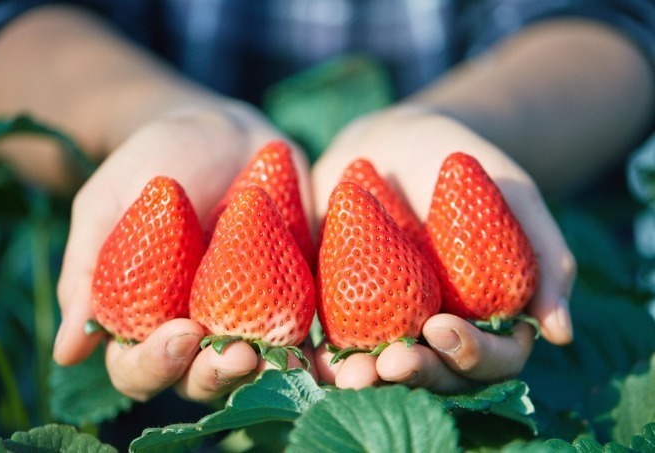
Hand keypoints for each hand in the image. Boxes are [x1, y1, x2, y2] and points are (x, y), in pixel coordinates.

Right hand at [53, 102, 313, 400]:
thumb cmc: (154, 163)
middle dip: (213, 375)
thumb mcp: (110, 204)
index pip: (138, 365)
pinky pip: (299, 334)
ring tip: (274, 352)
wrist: (220, 132)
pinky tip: (315, 346)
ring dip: (263, 371)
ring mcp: (243, 317)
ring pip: (251, 369)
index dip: (153, 363)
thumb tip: (67, 353)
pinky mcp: (289, 299)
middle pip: (197, 380)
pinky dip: (306, 347)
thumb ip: (89, 271)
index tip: (179, 332)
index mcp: (143, 317)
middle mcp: (193, 328)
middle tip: (235, 353)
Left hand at [311, 105, 575, 390]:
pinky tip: (312, 358)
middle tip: (393, 363)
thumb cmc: (457, 164)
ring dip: (368, 382)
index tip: (442, 328)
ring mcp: (389, 323)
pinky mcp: (342, 311)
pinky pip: (335, 344)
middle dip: (418, 376)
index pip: (494, 357)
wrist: (388, 141)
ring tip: (351, 374)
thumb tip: (562, 333)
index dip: (475, 356)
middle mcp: (438, 328)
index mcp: (486, 312)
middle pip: (438, 375)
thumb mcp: (510, 194)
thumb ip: (544, 255)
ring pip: (384, 372)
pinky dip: (325, 359)